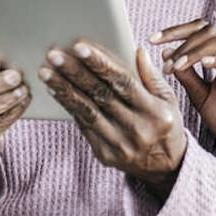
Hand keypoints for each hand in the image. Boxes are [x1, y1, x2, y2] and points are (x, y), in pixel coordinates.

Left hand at [38, 41, 186, 199]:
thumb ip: (151, 75)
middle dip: (75, 73)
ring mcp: (119, 144)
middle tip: (54, 55)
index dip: (100, 64)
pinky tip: (56, 91)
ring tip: (46, 72)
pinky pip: (83, 126)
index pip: (123, 82)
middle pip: (100, 95)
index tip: (80, 47)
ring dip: (64, 89)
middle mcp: (136, 129)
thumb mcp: (169, 99)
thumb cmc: (167, 124)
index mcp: (154, 111)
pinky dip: (69, 106)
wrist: (167, 168)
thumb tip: (137, 50)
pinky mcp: (104, 154)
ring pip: (86, 111)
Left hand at [150, 19, 215, 165]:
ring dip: (198, 50)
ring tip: (179, 65)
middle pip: (210, 30)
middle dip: (183, 40)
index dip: (175, 31)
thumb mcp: (200, 96)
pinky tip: (204, 65)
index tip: (152, 39)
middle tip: (166, 60)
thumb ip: (186, 76)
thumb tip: (165, 52)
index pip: (198, 30)